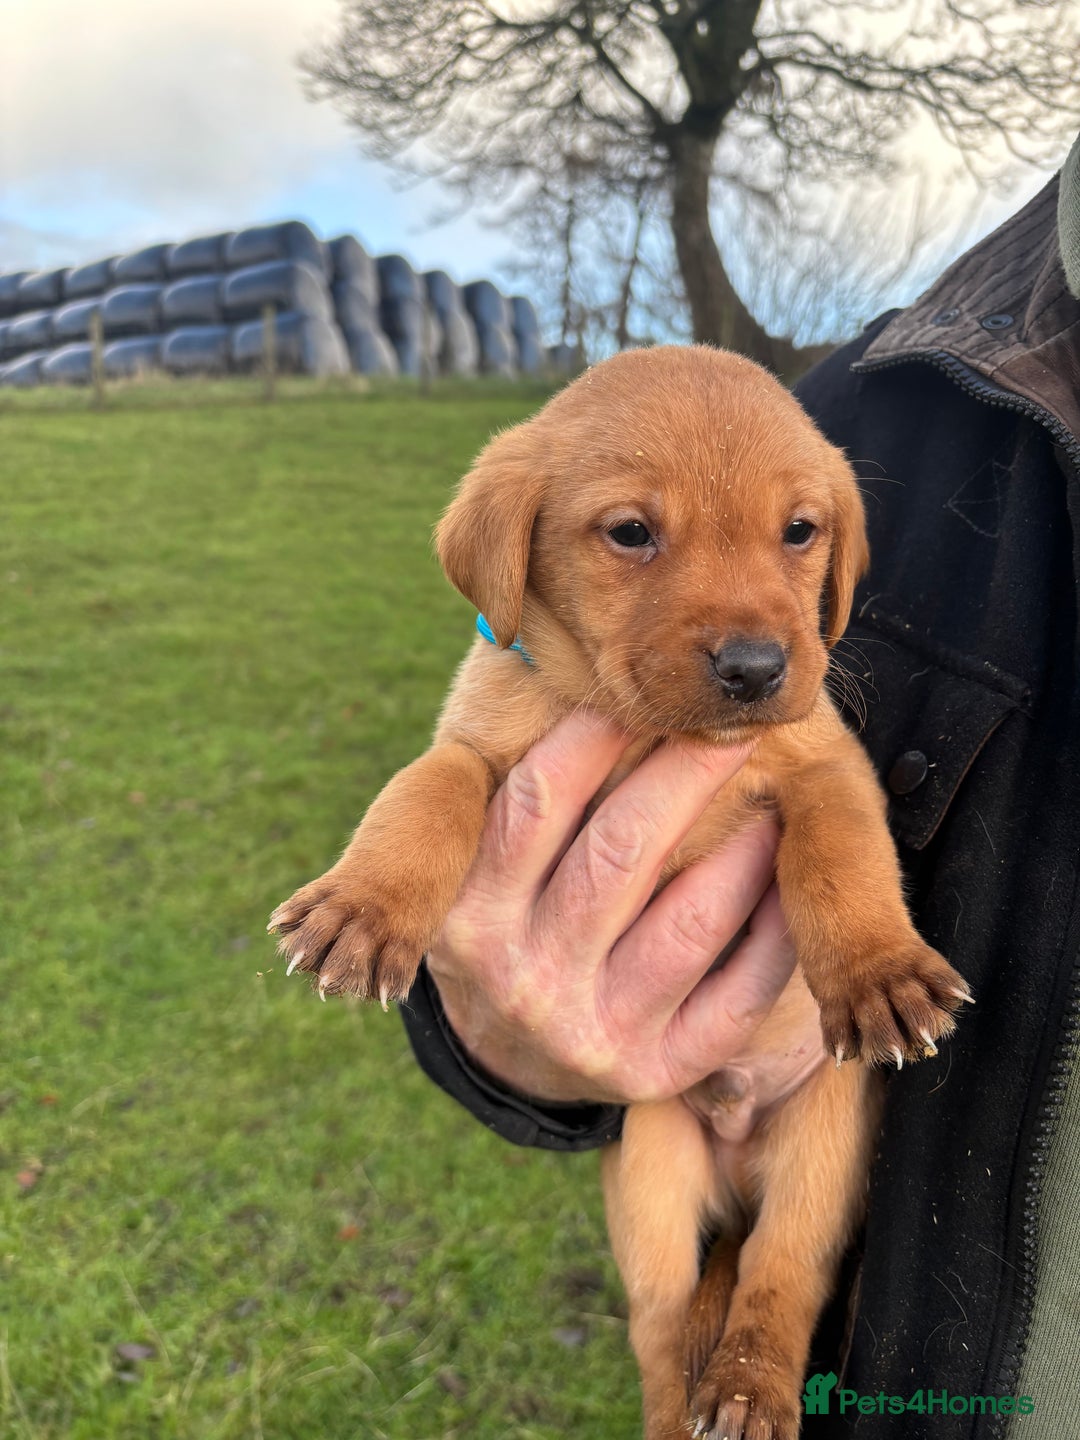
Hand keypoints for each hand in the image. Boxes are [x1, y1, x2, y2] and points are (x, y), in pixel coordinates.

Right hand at [425, 711, 799, 1104]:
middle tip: (732, 723)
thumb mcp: (473, 872)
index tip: (643, 684)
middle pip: (619, 854)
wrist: (516, 1057)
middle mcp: (522, 977)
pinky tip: (786, 877)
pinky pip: (739, 994)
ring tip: (770, 798)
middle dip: (686, 774)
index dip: (594, 732)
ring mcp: (591, 1032)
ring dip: (744, 848)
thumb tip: (549, 663)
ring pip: (691, 921)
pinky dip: (774, 929)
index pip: (535, 802)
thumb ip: (507, 798)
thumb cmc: (509, 922)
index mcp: (469, 916)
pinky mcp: (657, 1071)